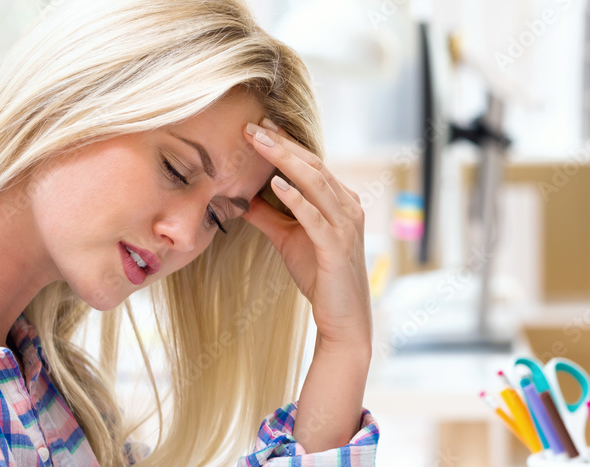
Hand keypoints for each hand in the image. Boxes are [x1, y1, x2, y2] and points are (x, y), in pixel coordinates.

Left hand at [241, 118, 371, 347]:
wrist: (342, 318)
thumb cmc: (320, 276)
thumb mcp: (288, 238)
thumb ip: (269, 215)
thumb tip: (240, 197)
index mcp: (340, 201)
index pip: (311, 164)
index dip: (285, 144)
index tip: (258, 127)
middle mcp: (348, 207)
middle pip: (313, 165)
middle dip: (282, 144)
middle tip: (253, 125)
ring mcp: (346, 226)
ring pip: (316, 183)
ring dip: (286, 161)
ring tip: (260, 143)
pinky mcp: (337, 247)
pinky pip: (316, 217)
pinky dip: (297, 199)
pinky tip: (276, 184)